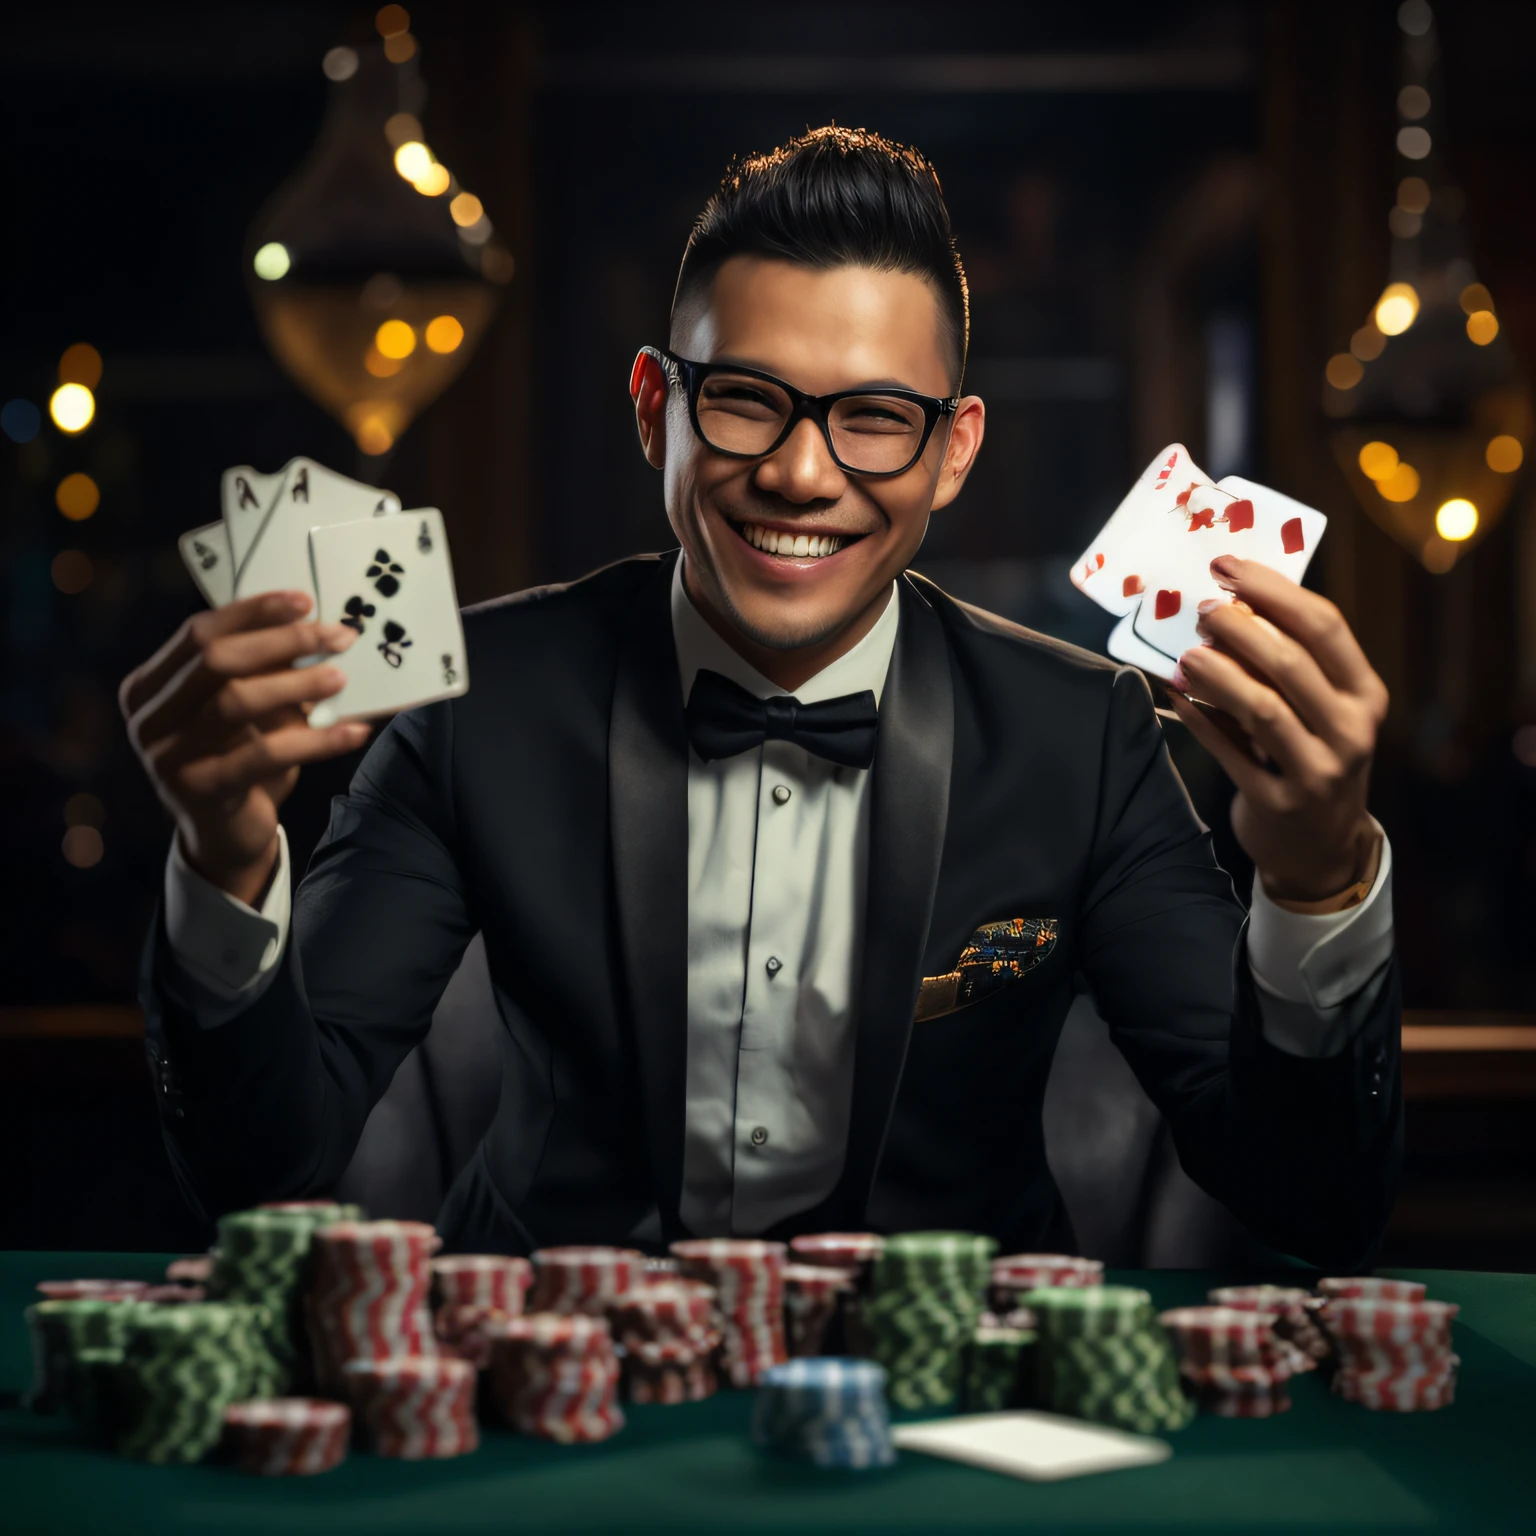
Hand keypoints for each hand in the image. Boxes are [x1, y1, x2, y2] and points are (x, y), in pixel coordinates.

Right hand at [120, 592, 370, 904]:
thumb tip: (319, 627)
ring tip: (343, 678)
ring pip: (236, 702)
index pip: (198, 633)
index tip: (305, 600)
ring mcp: (165, 756)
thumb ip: (263, 672)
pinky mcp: (199, 791)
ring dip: (297, 685)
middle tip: (339, 636)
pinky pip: (265, 755)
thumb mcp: (249, 711)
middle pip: (215, 660)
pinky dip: (316, 740)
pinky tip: (354, 732)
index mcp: (149, 686)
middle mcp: (147, 718)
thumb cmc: (240, 759)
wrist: (226, 836)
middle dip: (282, 642)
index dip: (252, 612)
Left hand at [1167, 555, 1388, 902]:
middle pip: (1292, 662)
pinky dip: (1200, 720)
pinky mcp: (1278, 802)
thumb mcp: (1323, 710)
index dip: (1273, 590)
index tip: (1228, 567)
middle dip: (1240, 627)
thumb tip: (1229, 602)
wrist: (1319, 846)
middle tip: (1199, 608)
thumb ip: (1291, 664)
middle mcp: (1352, 731)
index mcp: (1366, 695)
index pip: (1325, 627)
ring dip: (1218, 674)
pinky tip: (1176, 696)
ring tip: (1186, 654)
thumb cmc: (1312, 755)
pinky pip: (1231, 753)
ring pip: (1263, 708)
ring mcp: (1318, 771)